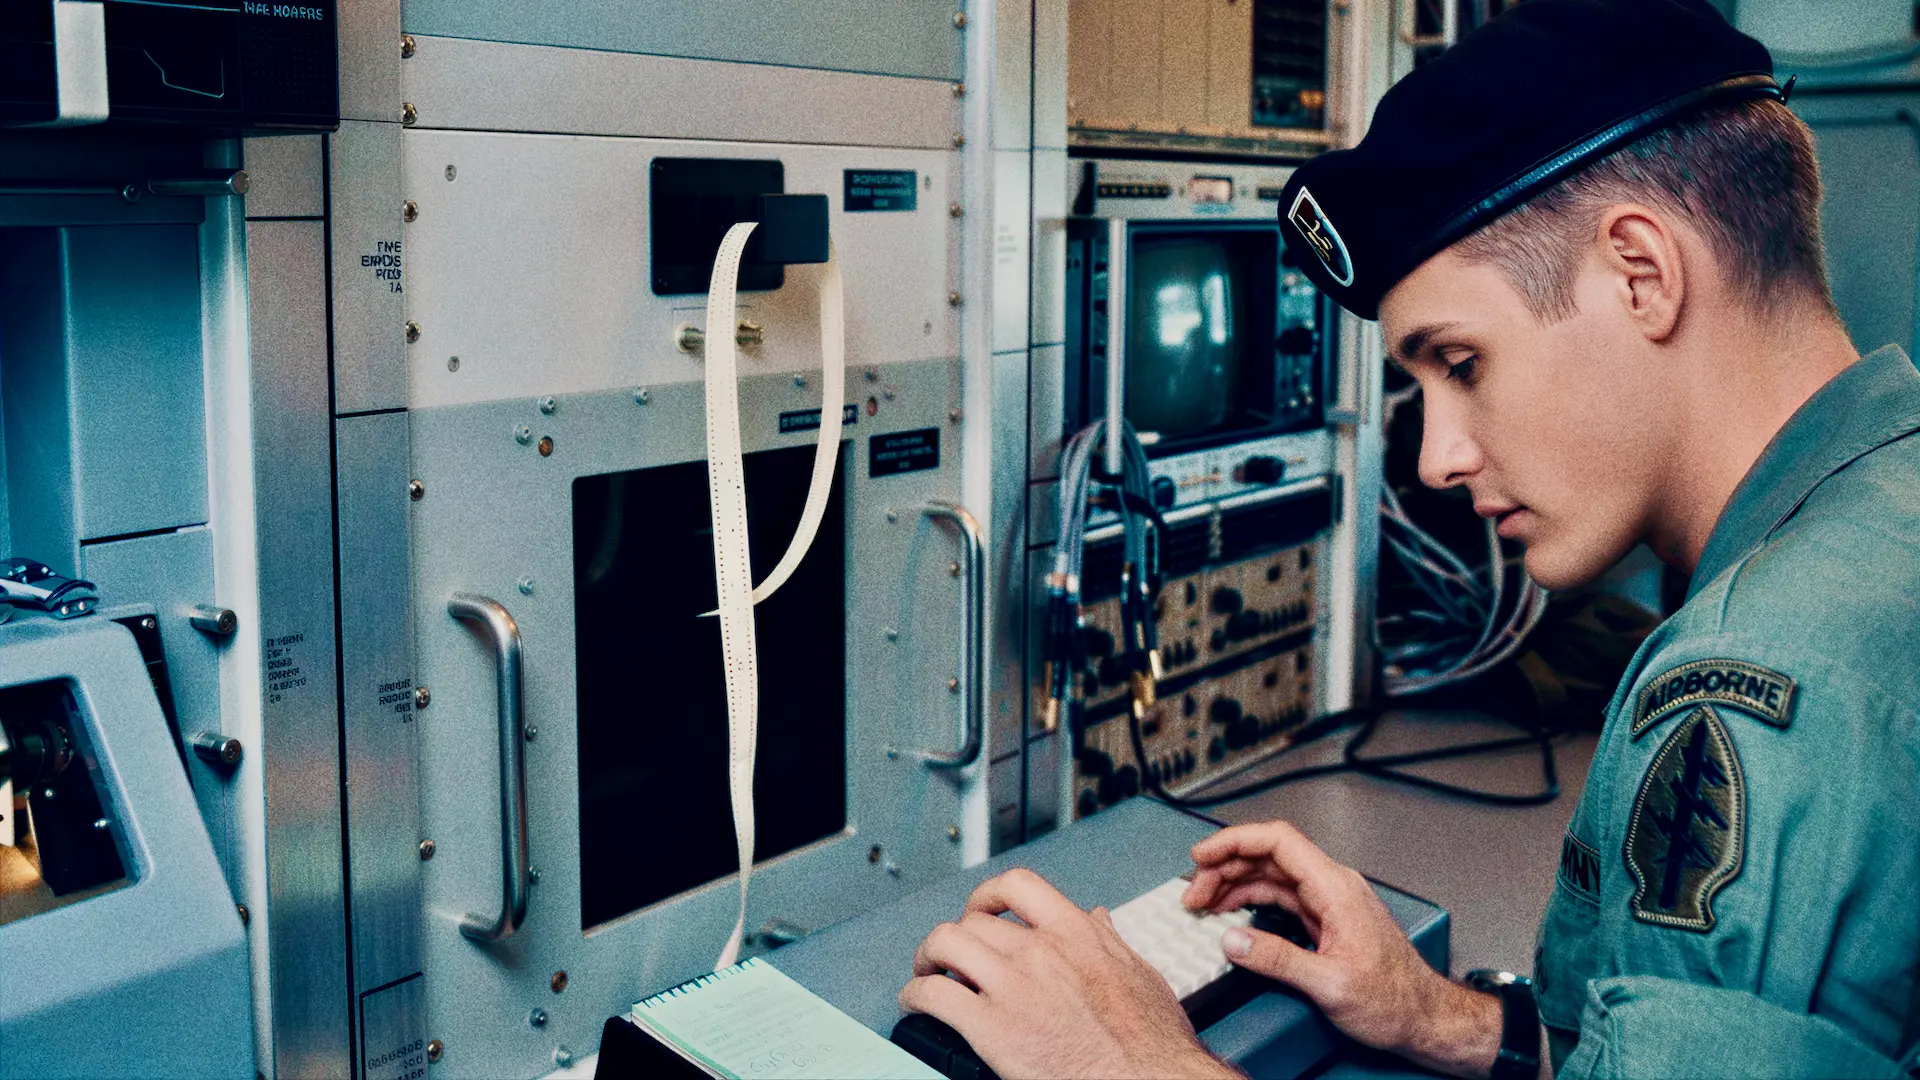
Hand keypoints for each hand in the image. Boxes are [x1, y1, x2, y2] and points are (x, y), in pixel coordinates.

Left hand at [899, 867, 1239, 1079]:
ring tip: (926, 971)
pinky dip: (915, 995)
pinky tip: (916, 1003)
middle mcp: (1040, 951)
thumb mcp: (1139, 974)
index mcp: (1077, 934)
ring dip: (928, 957)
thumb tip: (1099, 920)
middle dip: (958, 936)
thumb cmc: (1152, 1041)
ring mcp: (1014, 986)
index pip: (1019, 886)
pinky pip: (934, 995)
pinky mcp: (991, 1027)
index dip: (989, 894)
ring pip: (946, 944)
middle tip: (952, 955)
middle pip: (975, 921)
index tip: (981, 907)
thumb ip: (1110, 943)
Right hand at [1184, 821, 1501, 1077]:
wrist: (1425, 1018)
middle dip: (1225, 868)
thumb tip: (1233, 940)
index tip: (1203, 855)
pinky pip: (1280, 896)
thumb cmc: (1394, 1000)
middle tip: (1193, 893)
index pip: (1279, 841)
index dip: (1235, 841)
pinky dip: (1250, 900)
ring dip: (1233, 885)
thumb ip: (1278, 959)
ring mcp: (1329, 901)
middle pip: (1269, 856)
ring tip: (1203, 904)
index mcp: (1336, 889)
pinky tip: (1231, 913)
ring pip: (1271, 876)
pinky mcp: (1325, 918)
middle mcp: (1333, 886)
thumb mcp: (1330, 985)